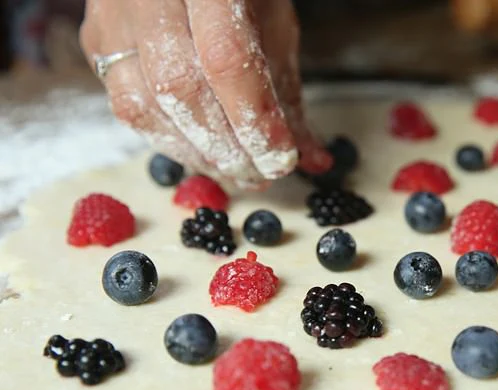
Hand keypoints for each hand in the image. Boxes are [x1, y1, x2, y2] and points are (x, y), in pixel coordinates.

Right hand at [80, 0, 331, 187]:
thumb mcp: (274, 26)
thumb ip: (287, 93)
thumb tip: (312, 159)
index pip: (226, 60)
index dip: (254, 120)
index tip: (282, 158)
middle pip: (180, 89)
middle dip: (227, 147)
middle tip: (262, 174)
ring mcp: (115, 18)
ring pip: (145, 106)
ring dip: (197, 154)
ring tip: (236, 170)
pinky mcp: (96, 41)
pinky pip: (126, 107)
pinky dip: (170, 141)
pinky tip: (202, 153)